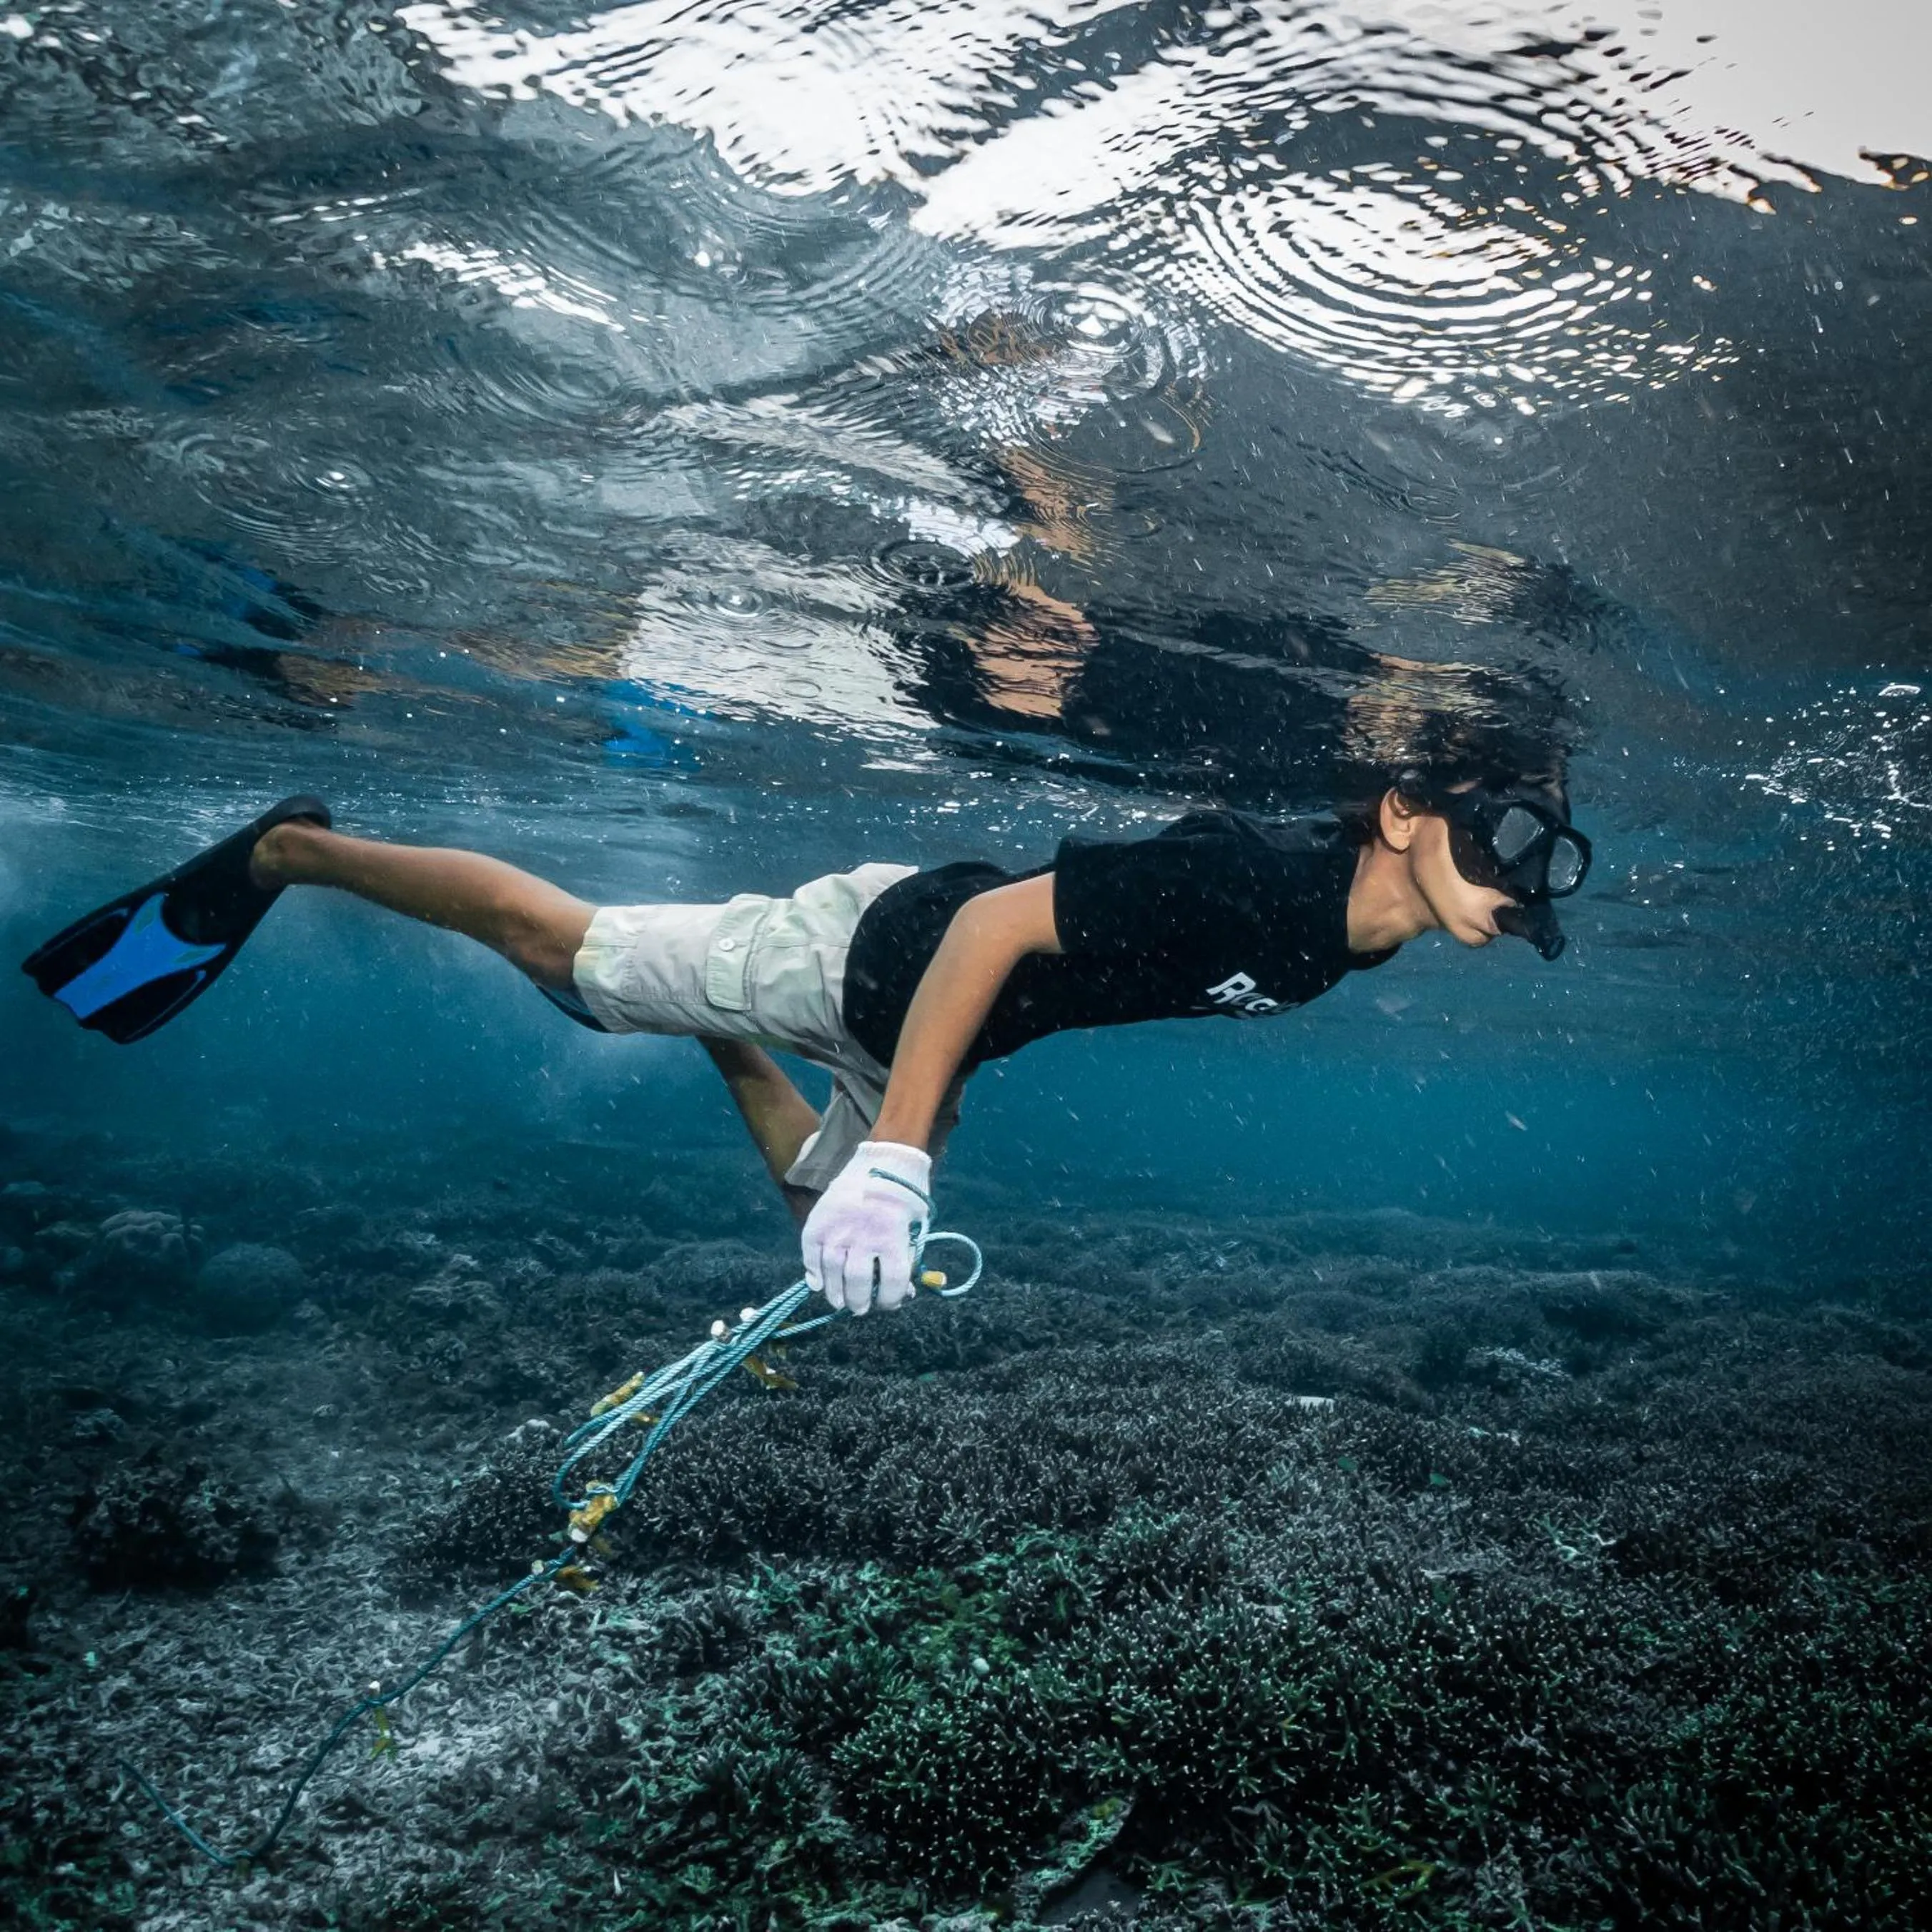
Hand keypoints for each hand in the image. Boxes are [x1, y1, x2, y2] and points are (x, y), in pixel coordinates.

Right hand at [801, 1141, 931, 1315]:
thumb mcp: (918, 1226)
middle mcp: (863, 1235)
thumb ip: (908, 1258)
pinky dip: (812, 1272)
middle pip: (857, 1283)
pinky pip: (810, 1253)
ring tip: (840, 1301)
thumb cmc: (907, 1195)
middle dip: (859, 1302)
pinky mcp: (819, 1220)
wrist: (886, 1156)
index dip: (891, 1300)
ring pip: (831, 1272)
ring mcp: (838, 1228)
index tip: (889, 1303)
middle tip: (860, 1308)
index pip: (891, 1283)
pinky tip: (818, 1284)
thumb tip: (904, 1292)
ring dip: (835, 1293)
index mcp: (893, 1237)